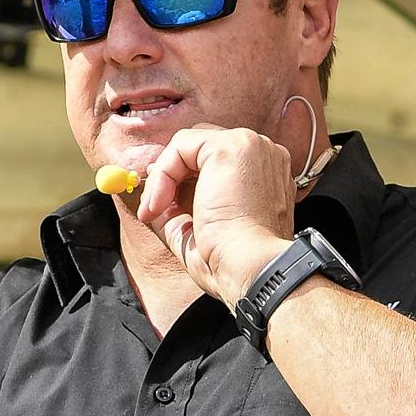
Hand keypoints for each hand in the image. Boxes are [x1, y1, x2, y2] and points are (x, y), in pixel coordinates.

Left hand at [133, 126, 300, 306]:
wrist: (252, 269)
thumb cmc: (232, 261)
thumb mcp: (197, 231)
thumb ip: (176, 208)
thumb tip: (150, 195)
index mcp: (265, 174)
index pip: (213, 162)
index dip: (181, 179)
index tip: (159, 208)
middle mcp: (262, 154)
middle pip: (201, 148)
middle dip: (170, 175)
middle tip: (151, 208)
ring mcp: (249, 146)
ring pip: (188, 146)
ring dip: (163, 178)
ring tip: (155, 212)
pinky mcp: (229, 147)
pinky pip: (181, 146)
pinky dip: (162, 174)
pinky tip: (159, 204)